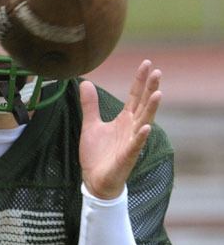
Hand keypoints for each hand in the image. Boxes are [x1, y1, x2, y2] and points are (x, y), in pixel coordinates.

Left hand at [79, 60, 161, 199]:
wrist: (94, 180)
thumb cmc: (97, 154)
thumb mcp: (90, 125)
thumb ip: (90, 105)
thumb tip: (86, 82)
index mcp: (124, 119)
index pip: (134, 96)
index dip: (140, 80)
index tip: (147, 63)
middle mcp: (131, 128)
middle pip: (142, 105)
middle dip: (150, 89)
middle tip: (157, 71)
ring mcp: (131, 142)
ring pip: (143, 122)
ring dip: (151, 109)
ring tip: (158, 93)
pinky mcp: (127, 157)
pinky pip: (135, 145)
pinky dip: (140, 136)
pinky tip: (146, 126)